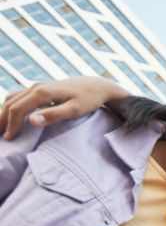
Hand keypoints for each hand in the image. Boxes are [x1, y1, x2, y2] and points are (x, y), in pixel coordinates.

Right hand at [0, 77, 127, 139]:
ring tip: (1, 128)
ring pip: (12, 98)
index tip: (9, 140)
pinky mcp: (40, 87)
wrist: (97, 85)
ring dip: (3, 112)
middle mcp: (35, 86)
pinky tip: (10, 116)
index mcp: (42, 92)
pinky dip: (10, 106)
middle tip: (0, 137)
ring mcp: (37, 85)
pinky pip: (18, 96)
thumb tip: (31, 121)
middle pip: (10, 103)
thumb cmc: (88, 99)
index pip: (17, 109)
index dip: (11, 125)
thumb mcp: (74, 110)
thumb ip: (53, 115)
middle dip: (2, 119)